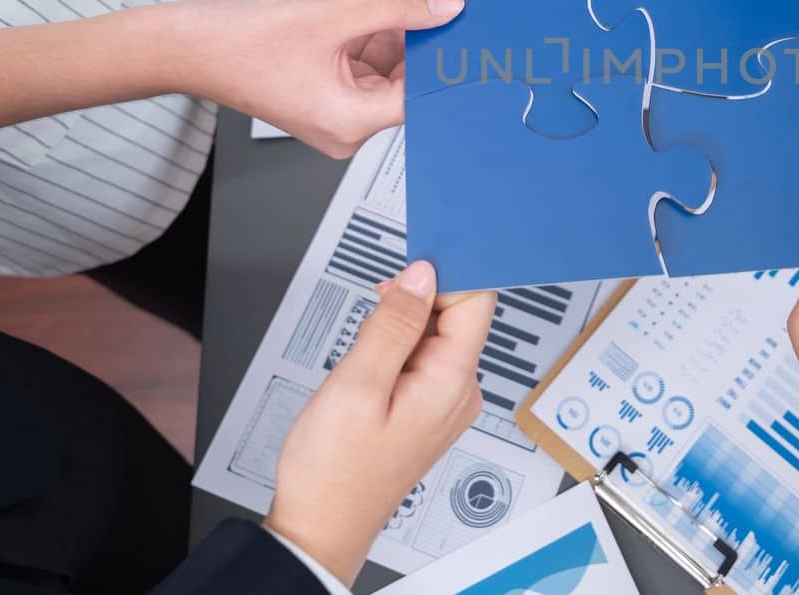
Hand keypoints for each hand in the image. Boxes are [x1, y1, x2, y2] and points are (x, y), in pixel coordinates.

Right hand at [169, 0, 462, 156]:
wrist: (182, 43)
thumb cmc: (236, 44)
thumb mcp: (329, 16)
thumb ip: (394, 7)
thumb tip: (445, 5)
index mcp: (350, 124)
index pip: (420, 92)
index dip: (443, 52)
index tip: (464, 19)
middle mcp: (347, 124)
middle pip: (404, 69)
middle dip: (416, 16)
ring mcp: (336, 103)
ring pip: (385, 53)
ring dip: (395, 9)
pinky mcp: (325, 83)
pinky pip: (362, 49)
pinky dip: (372, 16)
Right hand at [266, 261, 494, 585]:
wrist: (323, 523)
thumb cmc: (335, 469)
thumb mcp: (356, 384)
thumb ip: (393, 324)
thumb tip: (422, 276)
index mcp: (452, 382)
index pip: (476, 301)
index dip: (441, 279)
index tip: (404, 279)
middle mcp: (460, 392)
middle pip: (455, 316)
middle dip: (412, 306)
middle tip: (371, 327)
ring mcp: (447, 402)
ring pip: (434, 336)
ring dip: (399, 332)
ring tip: (365, 363)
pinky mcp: (429, 409)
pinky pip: (422, 360)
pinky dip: (395, 354)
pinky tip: (369, 375)